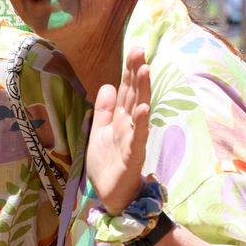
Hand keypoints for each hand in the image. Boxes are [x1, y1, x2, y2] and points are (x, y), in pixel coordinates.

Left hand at [88, 47, 151, 214]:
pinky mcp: (133, 156)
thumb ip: (104, 110)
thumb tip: (108, 84)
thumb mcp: (100, 132)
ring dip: (142, 91)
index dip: (129, 71)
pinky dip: (141, 123)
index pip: (126, 91)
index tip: (134, 49)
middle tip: (140, 50)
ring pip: (138, 111)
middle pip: (134, 95)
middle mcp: (129, 126)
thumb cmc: (108, 165)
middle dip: (136, 73)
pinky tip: (144, 109)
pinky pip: (137, 137)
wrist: (112, 196)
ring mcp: (133, 140)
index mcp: (120, 120)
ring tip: (145, 70)